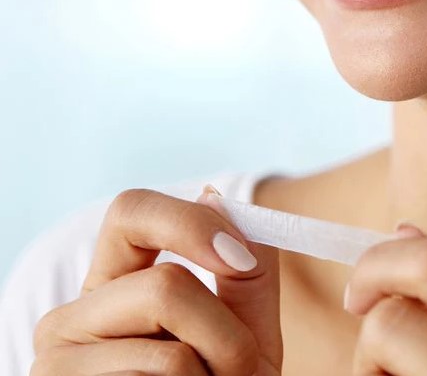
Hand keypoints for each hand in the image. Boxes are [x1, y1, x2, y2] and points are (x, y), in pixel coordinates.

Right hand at [31, 186, 282, 375]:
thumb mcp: (244, 329)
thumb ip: (242, 270)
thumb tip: (212, 194)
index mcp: (116, 283)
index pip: (131, 211)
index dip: (190, 224)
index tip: (241, 260)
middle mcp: (73, 316)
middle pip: (164, 286)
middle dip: (226, 335)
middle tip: (237, 372)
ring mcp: (57, 365)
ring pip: (168, 353)